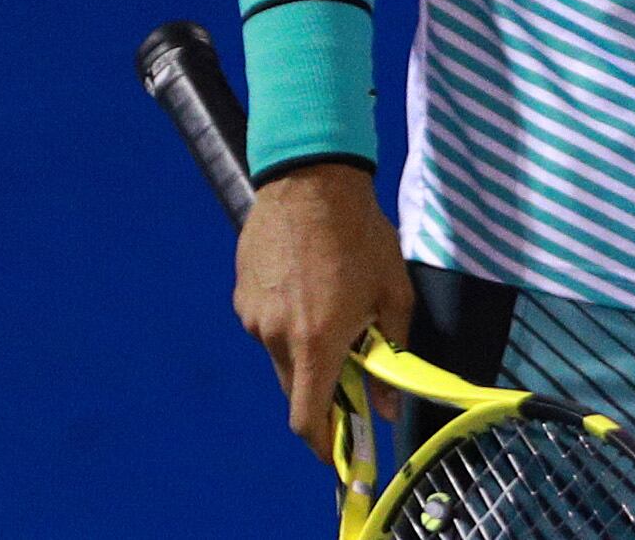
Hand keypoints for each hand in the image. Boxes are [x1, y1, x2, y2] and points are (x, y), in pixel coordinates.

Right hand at [235, 162, 412, 461]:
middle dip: (322, 392)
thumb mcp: (392, 291)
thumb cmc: (360, 234)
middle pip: (295, 389)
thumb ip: (391, 351)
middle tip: (350, 372)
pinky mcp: (242, 296)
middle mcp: (276, 337)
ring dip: (306, 350)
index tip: (337, 453)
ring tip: (332, 309)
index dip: (322, 444)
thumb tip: (389, 405)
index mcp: (315, 341)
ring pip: (281, 356)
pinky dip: (289, 323)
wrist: (311, 180)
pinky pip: (268, 326)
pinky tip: (309, 288)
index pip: (307, 417)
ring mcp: (253, 317)